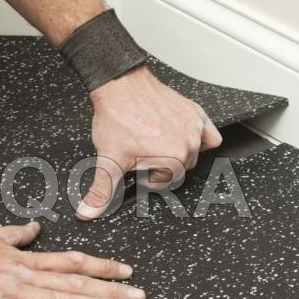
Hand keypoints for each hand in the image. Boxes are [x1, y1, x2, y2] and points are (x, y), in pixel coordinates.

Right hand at [0, 221, 144, 298]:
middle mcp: (24, 273)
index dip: (101, 266)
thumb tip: (36, 227)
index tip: (126, 270)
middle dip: (110, 288)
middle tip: (140, 295)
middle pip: (75, 282)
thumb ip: (16, 234)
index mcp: (23, 256)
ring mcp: (12, 291)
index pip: (71, 261)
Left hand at [79, 66, 222, 219]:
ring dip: (177, 153)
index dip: (146, 177)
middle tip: (142, 154)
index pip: (164, 183)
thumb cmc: (117, 118)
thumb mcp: (108, 160)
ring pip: (193, 155)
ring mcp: (195, 126)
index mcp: (173, 159)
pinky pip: (210, 135)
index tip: (136, 168)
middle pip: (180, 170)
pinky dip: (200, 139)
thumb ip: (101, 191)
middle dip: (161, 166)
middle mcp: (189, 143)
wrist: (120, 85)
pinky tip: (178, 135)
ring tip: (155, 143)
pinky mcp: (196, 112)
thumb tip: (88, 213)